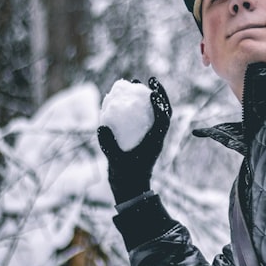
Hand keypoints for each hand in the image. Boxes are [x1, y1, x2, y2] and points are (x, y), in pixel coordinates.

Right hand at [97, 77, 170, 203]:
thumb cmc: (125, 174)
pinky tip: (126, 96)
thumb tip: (101, 126)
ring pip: (155, 112)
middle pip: (164, 111)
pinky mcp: (143, 135)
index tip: (153, 92)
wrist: (130, 186)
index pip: (163, 120)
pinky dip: (139, 105)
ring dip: (150, 96)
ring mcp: (150, 135)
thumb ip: (109, 145)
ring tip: (138, 82)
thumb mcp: (115, 160)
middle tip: (151, 79)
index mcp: (155, 141)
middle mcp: (156, 136)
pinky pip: (144, 116)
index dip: (160, 105)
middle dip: (160, 94)